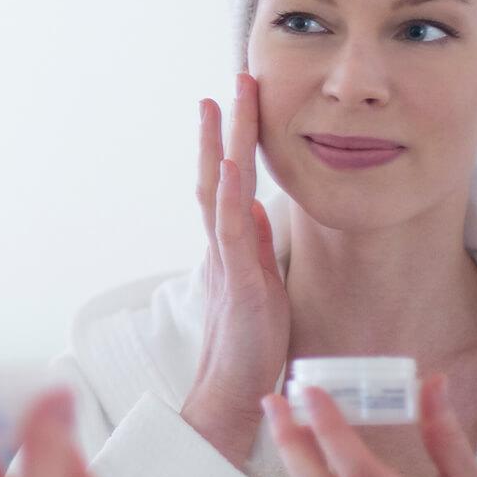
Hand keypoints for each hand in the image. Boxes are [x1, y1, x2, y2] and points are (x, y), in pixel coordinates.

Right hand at [181, 73, 291, 467]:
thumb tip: (254, 206)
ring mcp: (228, 261)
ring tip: (221, 102)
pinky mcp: (240, 283)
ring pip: (218, 192)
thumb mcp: (260, 285)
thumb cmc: (250, 343)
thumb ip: (253, 245)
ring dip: (221, 145)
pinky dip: (227, 197)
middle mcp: (223, 246)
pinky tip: (228, 165)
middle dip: (224, 127)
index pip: (228, 183)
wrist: (232, 394)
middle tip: (228, 82)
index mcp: (231, 246)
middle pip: (217, 173)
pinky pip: (230, 233)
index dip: (230, 142)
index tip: (235, 104)